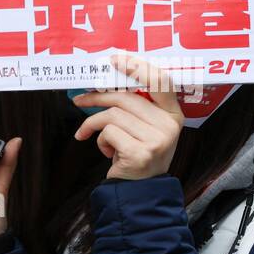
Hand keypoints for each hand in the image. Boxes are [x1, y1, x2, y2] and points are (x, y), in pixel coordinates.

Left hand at [73, 54, 182, 179]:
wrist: (141, 193)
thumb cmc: (138, 155)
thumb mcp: (146, 129)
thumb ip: (136, 107)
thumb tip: (105, 81)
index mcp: (174, 115)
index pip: (161, 81)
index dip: (138, 67)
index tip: (115, 60)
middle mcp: (169, 126)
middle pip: (126, 97)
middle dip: (97, 97)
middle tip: (79, 100)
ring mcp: (157, 140)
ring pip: (113, 115)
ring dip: (94, 124)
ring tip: (91, 135)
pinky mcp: (140, 153)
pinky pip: (109, 133)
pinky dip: (99, 140)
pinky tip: (108, 152)